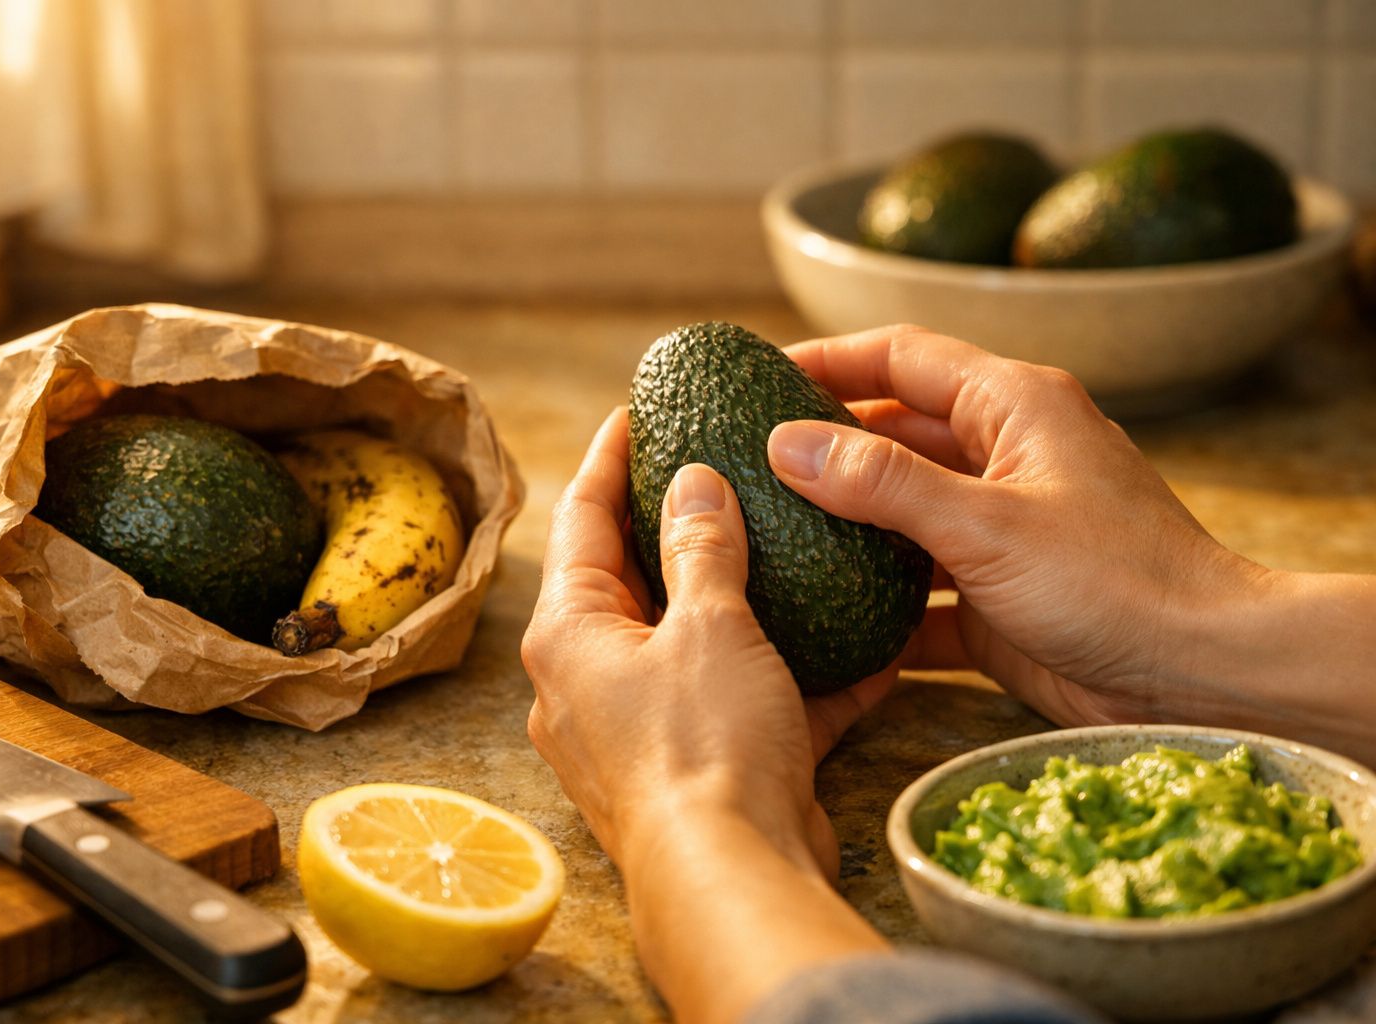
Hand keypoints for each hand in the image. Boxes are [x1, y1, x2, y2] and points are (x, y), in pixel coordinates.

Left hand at [522, 407, 891, 1022]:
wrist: (734, 881)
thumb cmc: (704, 747)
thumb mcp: (708, 626)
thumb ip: (703, 548)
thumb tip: (693, 481)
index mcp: (571, 634)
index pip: (582, 518)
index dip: (611, 459)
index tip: (634, 412)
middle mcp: (591, 682)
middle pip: (633, 581)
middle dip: (678, 527)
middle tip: (716, 469)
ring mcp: (644, 732)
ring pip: (696, 645)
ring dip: (744, 602)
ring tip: (789, 544)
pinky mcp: (702, 771)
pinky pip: (746, 706)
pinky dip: (794, 679)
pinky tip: (864, 649)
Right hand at [766, 325, 1265, 730]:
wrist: (1200, 676)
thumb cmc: (1114, 581)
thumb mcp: (986, 524)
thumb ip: (882, 482)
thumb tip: (786, 444)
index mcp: (1012, 408)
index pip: (902, 356)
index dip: (827, 358)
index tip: (756, 377)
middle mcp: (1003, 458)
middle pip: (892, 435)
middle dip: (822, 448)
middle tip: (741, 463)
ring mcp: (998, 529)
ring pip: (899, 515)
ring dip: (841, 528)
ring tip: (762, 536)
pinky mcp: (994, 597)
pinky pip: (917, 589)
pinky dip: (873, 603)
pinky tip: (820, 618)